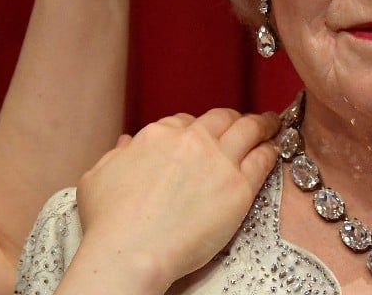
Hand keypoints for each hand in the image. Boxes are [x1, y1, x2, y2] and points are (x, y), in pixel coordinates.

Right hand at [69, 109, 279, 293]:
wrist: (131, 252)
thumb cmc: (109, 224)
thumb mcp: (96, 179)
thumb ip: (114, 157)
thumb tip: (125, 143)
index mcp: (158, 135)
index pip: (185, 122)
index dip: (196, 128)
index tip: (203, 136)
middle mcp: (191, 140)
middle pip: (221, 119)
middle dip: (233, 118)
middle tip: (245, 122)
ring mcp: (218, 161)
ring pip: (248, 130)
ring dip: (261, 124)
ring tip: (270, 124)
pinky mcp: (239, 186)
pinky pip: (262, 159)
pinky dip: (271, 149)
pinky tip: (275, 150)